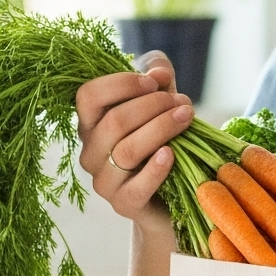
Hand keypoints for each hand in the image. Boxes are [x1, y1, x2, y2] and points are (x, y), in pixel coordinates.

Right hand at [76, 55, 189, 238]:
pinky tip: (172, 154)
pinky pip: (136, 186)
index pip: (88, 96)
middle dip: (153, 106)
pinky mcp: (123, 204)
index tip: (154, 82)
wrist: (173, 195)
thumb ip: (158, 77)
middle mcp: (91, 152)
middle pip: (114, 121)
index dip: (121, 83)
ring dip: (161, 128)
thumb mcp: (162, 101)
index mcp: (92, 124)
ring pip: (127, 150)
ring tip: (187, 118)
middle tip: (183, 103)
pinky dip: (155, 168)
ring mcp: (104, 180)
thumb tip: (158, 71)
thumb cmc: (163, 140)